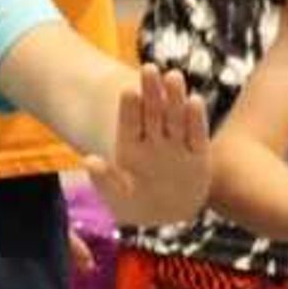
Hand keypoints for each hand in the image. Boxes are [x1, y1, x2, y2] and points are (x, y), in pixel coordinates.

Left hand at [88, 65, 211, 229]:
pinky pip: (197, 135)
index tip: (128, 89)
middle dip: (152, 91)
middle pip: (154, 112)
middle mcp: (155, 141)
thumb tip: (89, 160)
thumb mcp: (117, 197)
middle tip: (149, 68)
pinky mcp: (198, 155)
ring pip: (176, 118)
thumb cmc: (137, 207)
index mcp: (131, 147)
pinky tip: (195, 101)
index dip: (130, 106)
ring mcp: (177, 146)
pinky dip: (196, 120)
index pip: (130, 122)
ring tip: (173, 76)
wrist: (168, 220)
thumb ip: (105, 179)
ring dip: (175, 98)